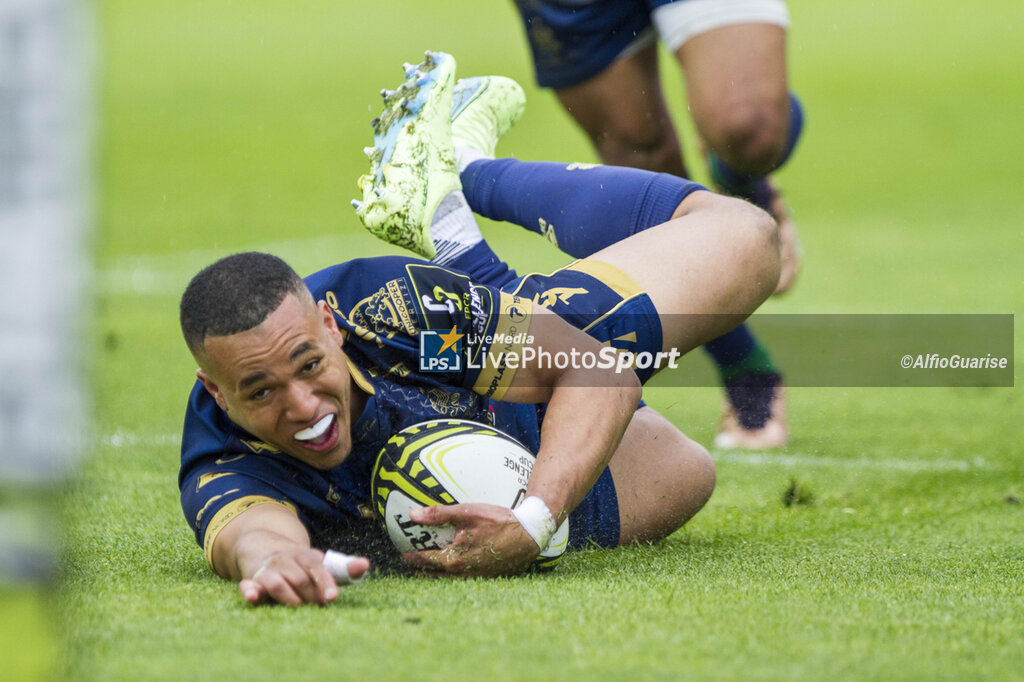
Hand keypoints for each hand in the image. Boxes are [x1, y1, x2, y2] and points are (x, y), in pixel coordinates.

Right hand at [239, 547, 370, 605]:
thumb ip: (343, 568)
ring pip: (279, 584)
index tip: (331, 598)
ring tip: (298, 608)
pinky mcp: (252, 580)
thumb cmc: (299, 563)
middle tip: (318, 608)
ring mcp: (269, 570)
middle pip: (300, 580)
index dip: (325, 582)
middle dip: (310, 596)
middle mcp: (287, 560)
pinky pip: (249, 585)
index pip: (317, 568)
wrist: (262, 545)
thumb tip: (366, 565)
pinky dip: (249, 591)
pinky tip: (252, 597)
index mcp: (307, 556)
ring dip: (289, 598)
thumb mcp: (320, 563)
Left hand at [402, 503, 539, 576]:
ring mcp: (476, 578)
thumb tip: (413, 514)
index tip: (402, 554)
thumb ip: (439, 514)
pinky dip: (454, 575)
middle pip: (434, 575)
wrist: (529, 534)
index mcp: (454, 559)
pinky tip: (457, 566)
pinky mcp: (488, 578)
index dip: (412, 557)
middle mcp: (463, 573)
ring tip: (430, 567)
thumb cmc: (499, 522)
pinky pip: (464, 579)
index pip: (426, 560)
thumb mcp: (467, 512)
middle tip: (412, 563)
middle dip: (421, 569)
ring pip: (449, 580)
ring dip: (437, 574)